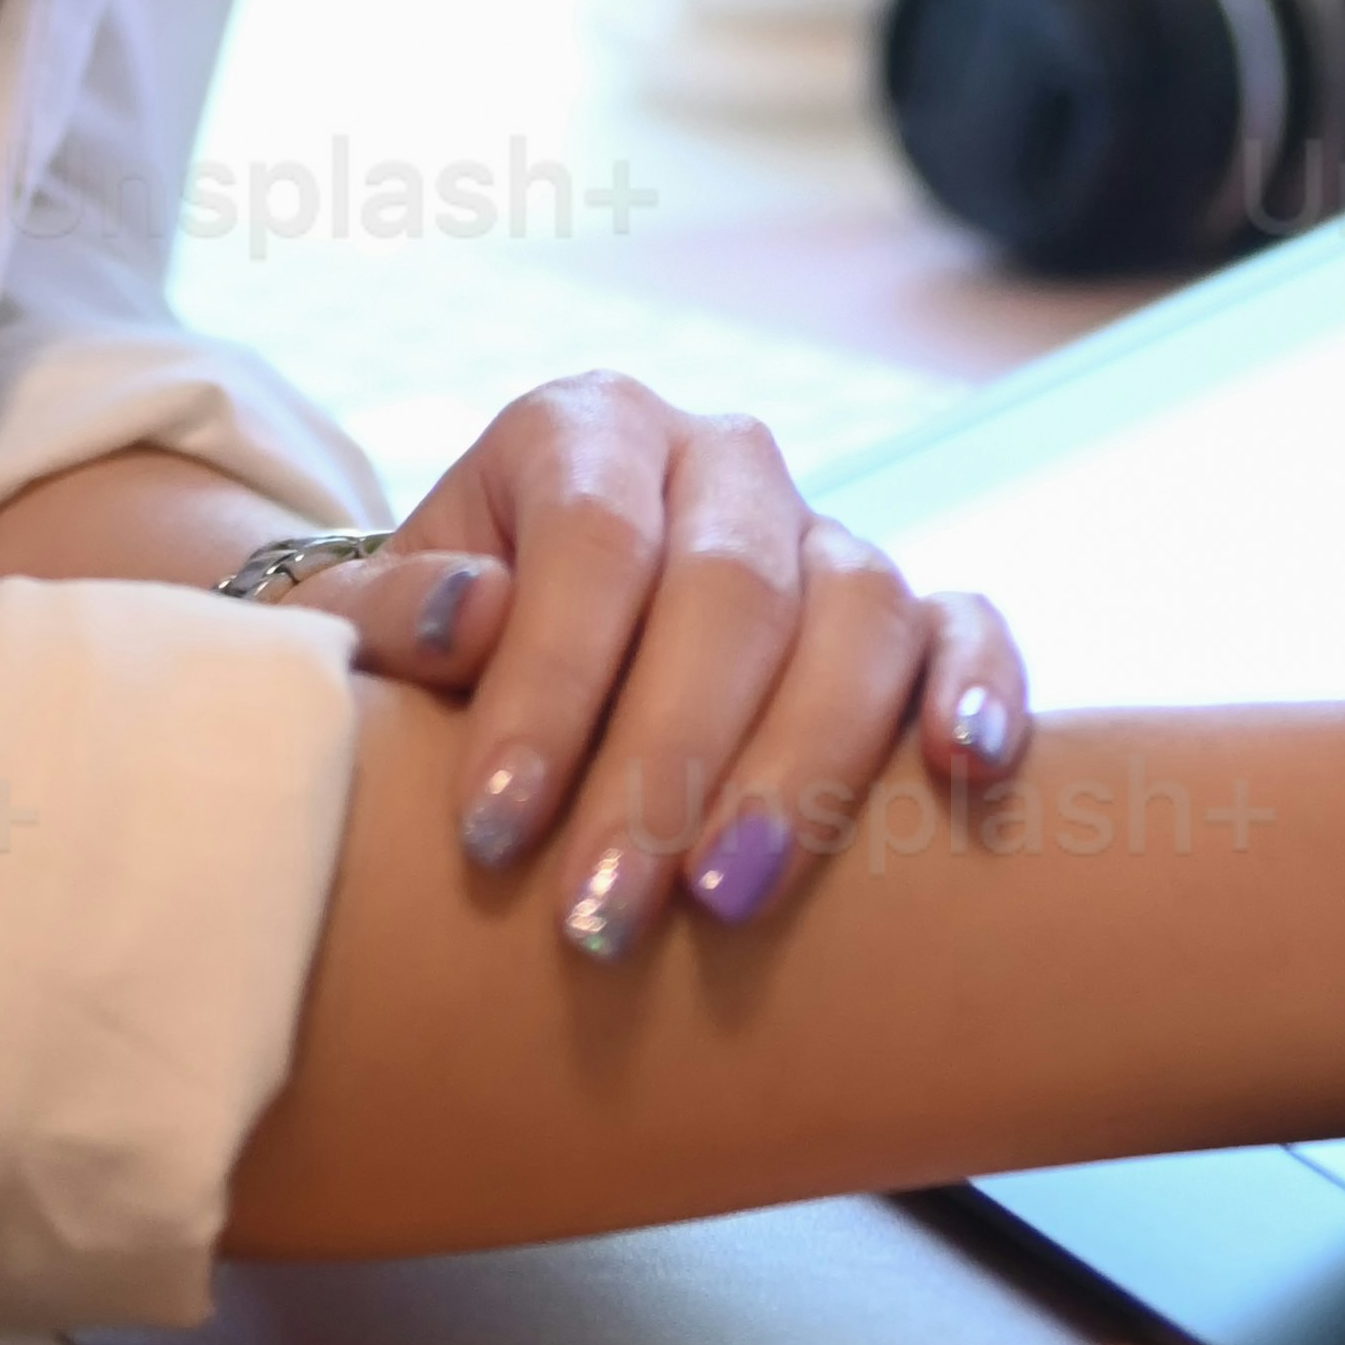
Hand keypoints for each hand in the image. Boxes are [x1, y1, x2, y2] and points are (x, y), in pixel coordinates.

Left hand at [268, 378, 1030, 965]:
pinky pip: (967, 623)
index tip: (492, 830)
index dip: (549, 686)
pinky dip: (981, 687)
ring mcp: (822, 530)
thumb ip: (384, 614)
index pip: (590, 542)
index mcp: (585, 430)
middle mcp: (718, 459)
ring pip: (859, 611)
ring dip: (806, 762)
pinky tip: (966, 775)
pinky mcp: (907, 607)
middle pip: (728, 589)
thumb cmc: (427, 653)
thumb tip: (469, 618)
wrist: (507, 651)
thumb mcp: (363, 621)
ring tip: (730, 898)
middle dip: (667, 765)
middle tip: (605, 914)